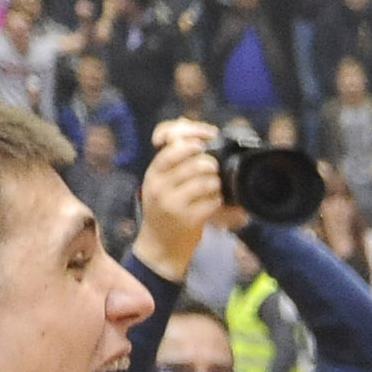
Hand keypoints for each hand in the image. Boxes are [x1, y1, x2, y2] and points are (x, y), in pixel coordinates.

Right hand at [136, 119, 225, 276]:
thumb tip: (184, 124)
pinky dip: (218, 201)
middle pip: (194, 164)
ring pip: (207, 181)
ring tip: (213, 189)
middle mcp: (160, 188)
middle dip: (210, 165)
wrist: (159, 247)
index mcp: (153, 175)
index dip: (190, 143)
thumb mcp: (159, 183)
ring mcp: (174, 204)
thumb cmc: (163, 211)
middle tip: (213, 170)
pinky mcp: (189, 220)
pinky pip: (213, 201)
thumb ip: (171, 160)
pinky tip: (213, 203)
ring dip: (216, 184)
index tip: (203, 143)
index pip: (172, 150)